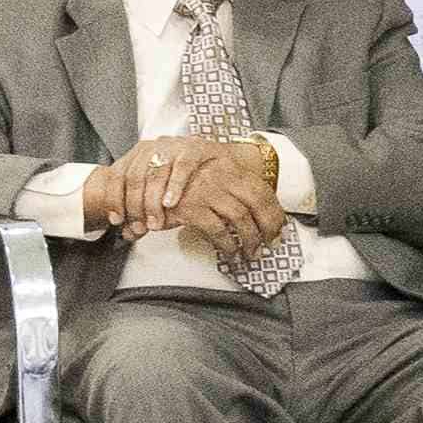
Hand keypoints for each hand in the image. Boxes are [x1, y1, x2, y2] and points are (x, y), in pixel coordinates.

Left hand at [87, 135, 247, 240]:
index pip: (118, 175)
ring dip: (153, 202)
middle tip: (141, 227)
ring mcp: (175, 146)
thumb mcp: (160, 191)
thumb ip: (143, 210)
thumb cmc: (189, 178)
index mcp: (138, 154)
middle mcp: (154, 147)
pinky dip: (174, 187)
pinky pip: (182, 168)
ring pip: (155, 174)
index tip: (117, 220)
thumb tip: (127, 234)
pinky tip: (171, 203)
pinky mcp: (196, 148)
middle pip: (134, 177)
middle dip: (135, 206)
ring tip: (157, 222)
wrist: (221, 161)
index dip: (114, 199)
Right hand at [168, 141, 286, 264]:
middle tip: (268, 247)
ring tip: (250, 254)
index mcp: (230, 168)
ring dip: (249, 241)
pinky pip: (218, 231)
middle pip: (258, 206)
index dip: (274, 215)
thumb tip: (257, 216)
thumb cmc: (179, 180)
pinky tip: (230, 253)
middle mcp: (223, 176)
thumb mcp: (209, 177)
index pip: (263, 192)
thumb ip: (230, 190)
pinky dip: (227, 245)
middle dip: (266, 230)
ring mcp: (208, 191)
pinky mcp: (191, 207)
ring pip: (241, 220)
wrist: (144, 172)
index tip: (278, 232)